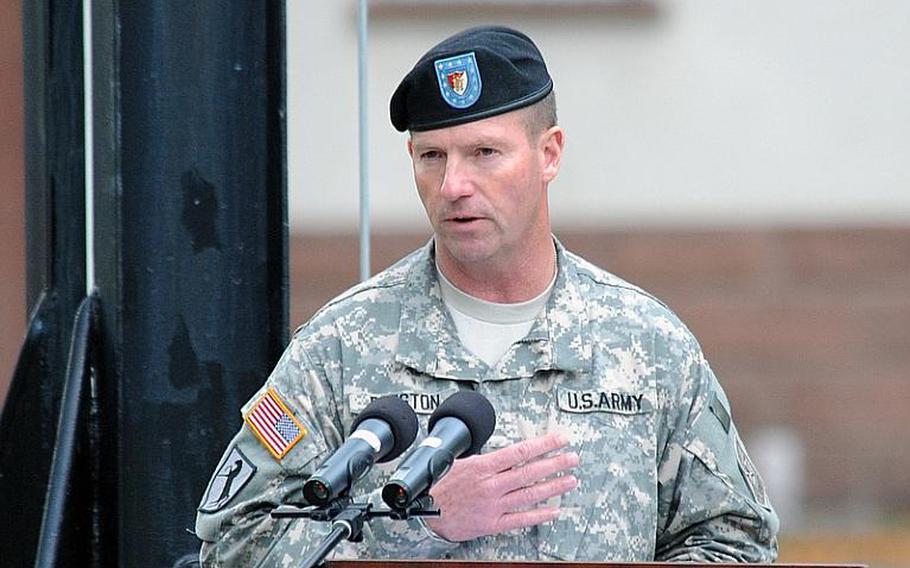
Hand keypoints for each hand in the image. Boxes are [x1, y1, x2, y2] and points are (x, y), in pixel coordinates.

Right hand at [424, 432, 578, 541]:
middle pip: (530, 472)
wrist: (426, 513)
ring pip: (530, 495)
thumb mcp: (462, 462)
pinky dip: (539, 515)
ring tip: (570, 480)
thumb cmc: (441, 486)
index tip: (560, 439)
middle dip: (555, 464)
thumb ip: (487, 459)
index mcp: (483, 466)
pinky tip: (554, 510)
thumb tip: (508, 453)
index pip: (520, 452)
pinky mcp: (493, 523)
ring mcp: (494, 505)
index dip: (544, 445)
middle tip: (573, 458)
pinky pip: (521, 519)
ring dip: (553, 487)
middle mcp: (491, 485)